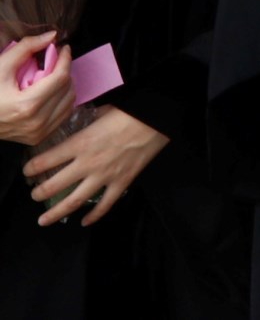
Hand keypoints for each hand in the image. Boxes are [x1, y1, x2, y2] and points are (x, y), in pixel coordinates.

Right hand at [0, 39, 71, 147]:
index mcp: (27, 105)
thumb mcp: (0, 67)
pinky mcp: (38, 138)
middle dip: (64, 70)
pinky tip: (51, 91)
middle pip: (67, 88)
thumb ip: (25, 47)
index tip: (64, 48)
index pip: (60, 78)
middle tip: (55, 60)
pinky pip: (63, 114)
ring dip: (65, 85)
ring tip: (53, 75)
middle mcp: (36, 122)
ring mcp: (38, 133)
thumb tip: (52, 35)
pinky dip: (62, 100)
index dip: (65, 59)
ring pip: (69, 102)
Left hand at [23, 105, 165, 226]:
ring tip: (44, 220)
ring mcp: (105, 175)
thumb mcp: (103, 111)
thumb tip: (83, 120)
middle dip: (39, 193)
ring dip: (56, 212)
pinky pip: (105, 205)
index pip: (46, 161)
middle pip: (54, 186)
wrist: (158, 119)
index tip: (27, 171)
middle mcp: (88, 162)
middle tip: (34, 196)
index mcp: (80, 143)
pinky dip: (94, 216)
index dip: (31, 168)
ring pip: (74, 201)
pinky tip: (84, 222)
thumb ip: (89, 121)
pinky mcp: (122, 182)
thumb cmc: (131, 112)